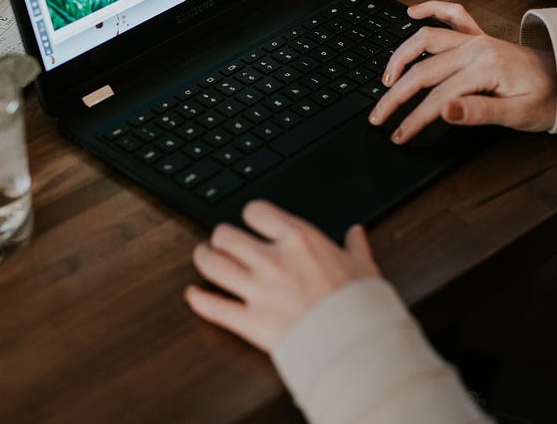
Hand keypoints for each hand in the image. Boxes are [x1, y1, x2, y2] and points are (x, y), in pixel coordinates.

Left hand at [185, 200, 380, 351]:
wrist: (358, 345)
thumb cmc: (363, 306)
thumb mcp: (364, 268)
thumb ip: (355, 247)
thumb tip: (356, 233)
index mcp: (299, 240)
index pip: (256, 211)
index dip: (250, 216)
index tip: (252, 222)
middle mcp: (273, 260)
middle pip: (225, 235)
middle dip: (220, 237)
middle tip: (221, 243)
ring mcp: (258, 291)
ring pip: (212, 264)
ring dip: (203, 259)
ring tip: (204, 258)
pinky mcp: (250, 322)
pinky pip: (214, 307)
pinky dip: (199, 300)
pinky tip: (192, 295)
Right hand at [369, 1, 556, 142]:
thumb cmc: (549, 99)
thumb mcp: (518, 115)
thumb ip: (478, 112)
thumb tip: (442, 111)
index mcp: (487, 67)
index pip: (438, 98)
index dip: (414, 119)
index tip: (398, 135)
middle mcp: (477, 47)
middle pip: (424, 70)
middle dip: (396, 95)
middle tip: (378, 116)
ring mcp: (477, 38)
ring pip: (426, 40)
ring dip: (400, 56)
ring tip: (385, 79)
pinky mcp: (479, 36)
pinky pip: (451, 15)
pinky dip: (430, 9)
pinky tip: (412, 12)